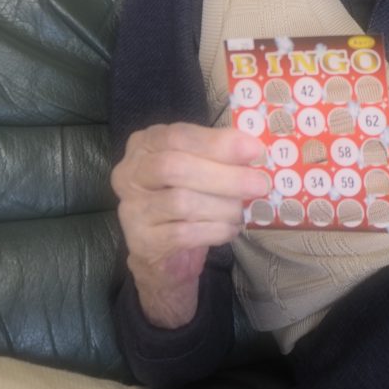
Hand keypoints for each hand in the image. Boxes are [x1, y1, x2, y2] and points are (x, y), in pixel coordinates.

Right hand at [111, 123, 266, 328]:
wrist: (164, 252)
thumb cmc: (188, 199)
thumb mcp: (200, 167)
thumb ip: (218, 154)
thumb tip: (253, 150)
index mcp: (145, 144)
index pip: (177, 136)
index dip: (217, 142)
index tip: (253, 150)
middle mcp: (129, 174)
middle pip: (174, 167)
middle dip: (224, 176)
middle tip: (259, 184)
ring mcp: (131, 209)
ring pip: (181, 202)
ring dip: (222, 206)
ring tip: (241, 211)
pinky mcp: (142, 241)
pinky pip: (184, 233)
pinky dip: (215, 230)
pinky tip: (230, 229)